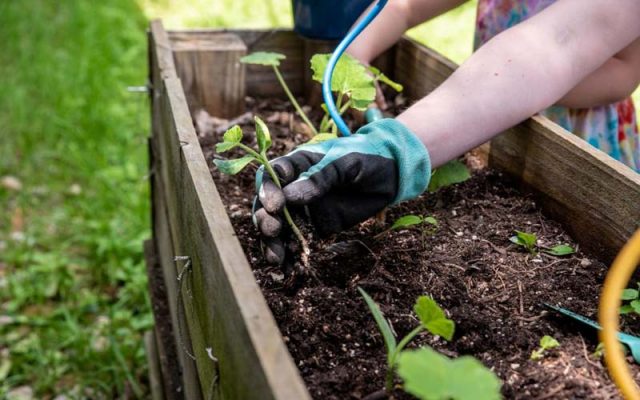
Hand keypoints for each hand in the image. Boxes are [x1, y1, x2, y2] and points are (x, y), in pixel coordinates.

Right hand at [253, 119, 430, 263]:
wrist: (391, 174)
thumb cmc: (367, 158)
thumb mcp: (346, 163)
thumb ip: (320, 177)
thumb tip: (290, 197)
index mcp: (298, 164)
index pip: (272, 175)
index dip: (267, 190)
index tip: (276, 205)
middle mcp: (294, 187)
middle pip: (267, 204)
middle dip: (265, 219)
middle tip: (272, 230)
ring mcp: (304, 208)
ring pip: (278, 226)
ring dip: (272, 242)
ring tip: (276, 257)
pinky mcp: (316, 226)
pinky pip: (297, 241)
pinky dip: (290, 255)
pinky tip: (287, 268)